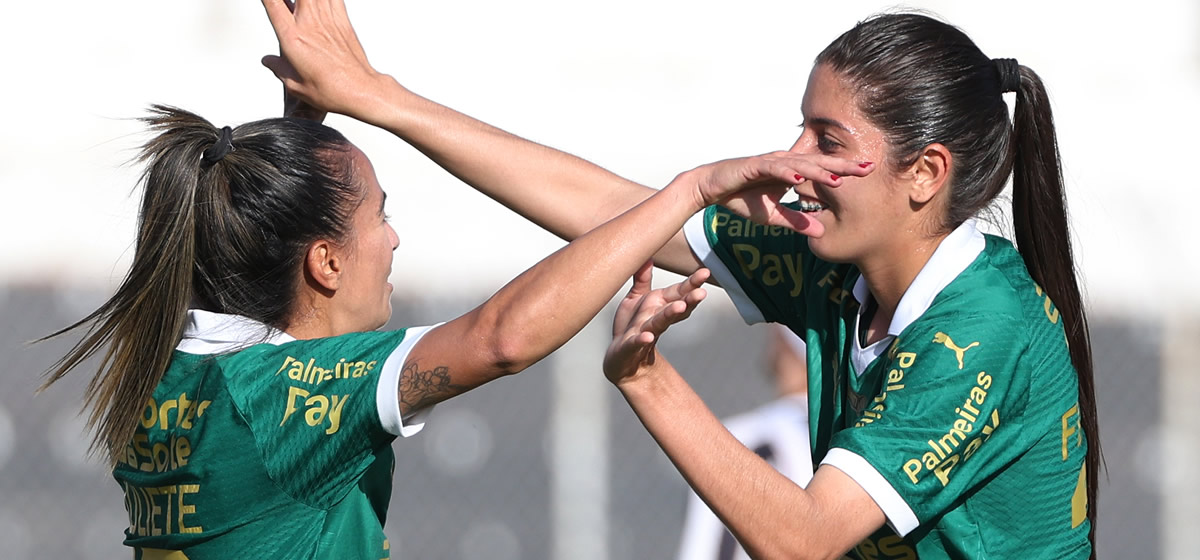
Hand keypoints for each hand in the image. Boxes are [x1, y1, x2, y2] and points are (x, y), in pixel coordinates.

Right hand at [261, 0, 383, 119]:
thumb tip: (269, 61)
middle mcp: (310, 24)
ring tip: (303, 5)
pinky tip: (322, 3)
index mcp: (293, 37)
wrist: (360, 91)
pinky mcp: (343, 22)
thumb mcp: (295, 84)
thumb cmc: (332, 90)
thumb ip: (279, 68)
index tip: (268, 1)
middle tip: (289, 4)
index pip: (273, 3)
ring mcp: (328, 20)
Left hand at [603, 262, 709, 386]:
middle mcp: (656, 319)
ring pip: (659, 322)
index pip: (679, 292)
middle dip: (689, 300)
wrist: (621, 359)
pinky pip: (636, 343)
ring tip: (681, 306)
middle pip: (676, 308)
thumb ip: (642, 278)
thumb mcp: (636, 298)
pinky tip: (647, 337)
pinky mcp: (630, 347)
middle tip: (702, 293)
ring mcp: (644, 333)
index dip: (692, 283)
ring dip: (670, 314)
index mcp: (660, 305)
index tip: (706, 272)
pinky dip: (642, 340)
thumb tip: (647, 254)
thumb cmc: (631, 326)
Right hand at [681, 152, 873, 236]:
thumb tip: (820, 233)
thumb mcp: (772, 216)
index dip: (845, 171)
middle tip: (868, 167)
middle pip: (818, 162)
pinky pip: (772, 168)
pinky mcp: (753, 166)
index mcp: (791, 171)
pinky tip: (799, 177)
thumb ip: (795, 221)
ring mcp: (769, 162)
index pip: (823, 170)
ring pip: (798, 164)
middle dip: (843, 165)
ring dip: (818, 170)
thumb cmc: (741, 198)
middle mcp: (784, 162)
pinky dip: (786, 173)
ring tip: (838, 177)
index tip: (869, 172)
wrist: (710, 188)